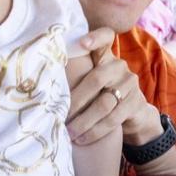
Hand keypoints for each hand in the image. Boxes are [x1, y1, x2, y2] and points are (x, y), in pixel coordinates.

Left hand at [65, 30, 156, 147]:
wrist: (132, 116)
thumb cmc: (100, 96)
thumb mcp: (91, 82)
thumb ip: (75, 76)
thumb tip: (39, 85)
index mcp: (105, 57)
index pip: (106, 37)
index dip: (95, 37)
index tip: (82, 44)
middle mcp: (119, 66)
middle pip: (97, 78)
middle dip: (76, 100)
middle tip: (59, 116)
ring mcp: (130, 84)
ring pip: (104, 102)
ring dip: (84, 121)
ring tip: (68, 132)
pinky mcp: (137, 103)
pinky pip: (114, 118)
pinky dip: (96, 130)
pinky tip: (83, 138)